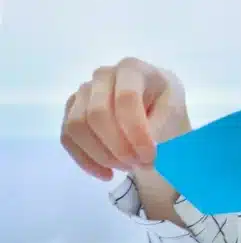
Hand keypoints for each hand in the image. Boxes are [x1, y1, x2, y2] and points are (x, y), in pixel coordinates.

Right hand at [60, 57, 188, 180]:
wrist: (156, 117)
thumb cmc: (166, 112)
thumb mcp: (172, 117)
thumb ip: (157, 130)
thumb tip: (141, 152)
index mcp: (133, 69)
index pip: (126, 98)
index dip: (135, 131)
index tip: (150, 156)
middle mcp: (104, 75)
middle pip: (97, 113)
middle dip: (117, 147)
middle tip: (138, 164)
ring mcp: (83, 92)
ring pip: (76, 126)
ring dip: (101, 155)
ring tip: (126, 167)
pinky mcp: (71, 111)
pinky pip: (67, 138)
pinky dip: (86, 161)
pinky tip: (107, 173)